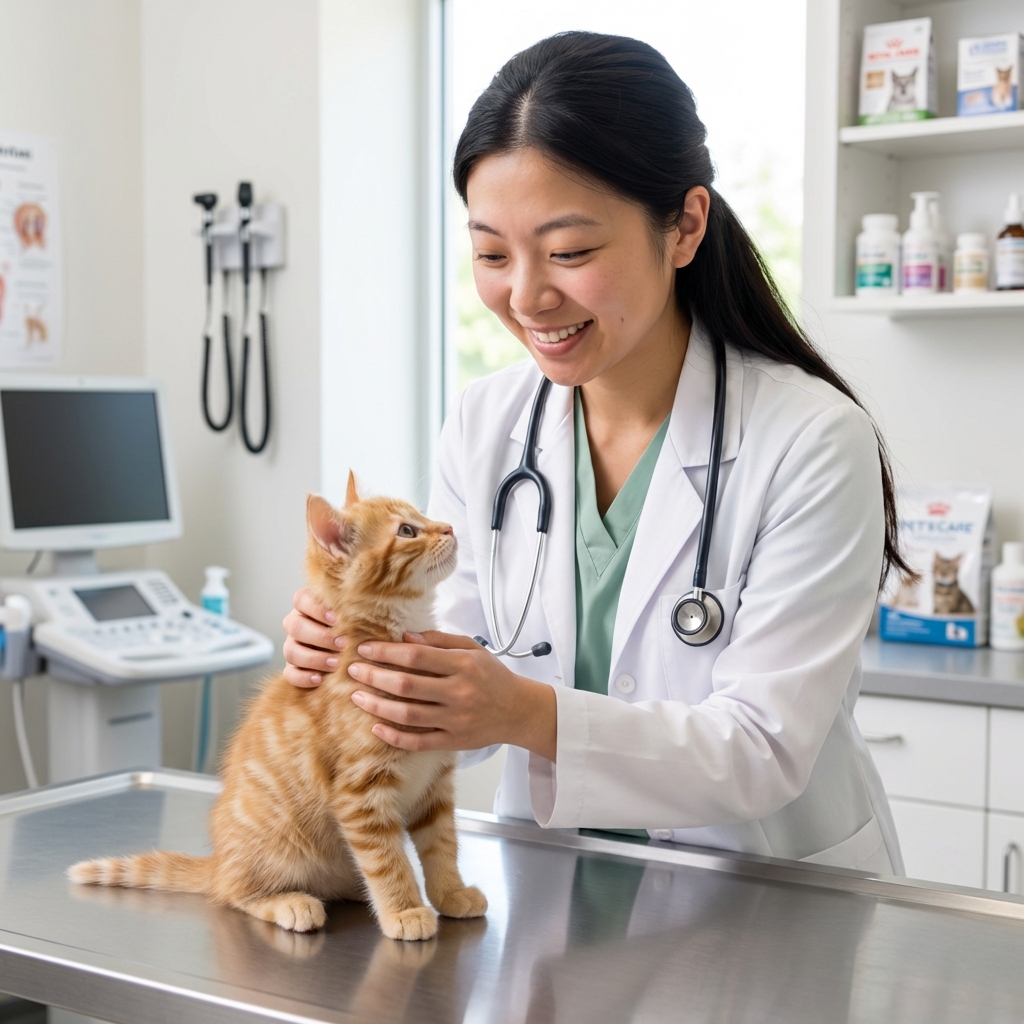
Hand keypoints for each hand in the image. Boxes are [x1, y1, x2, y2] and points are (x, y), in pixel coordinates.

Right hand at [282, 588, 344, 687]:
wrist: (349, 648)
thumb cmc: (352, 625)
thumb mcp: (350, 614)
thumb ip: (349, 610)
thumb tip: (362, 611)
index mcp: (305, 605)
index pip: (301, 600)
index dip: (317, 609)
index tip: (337, 619)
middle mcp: (295, 624)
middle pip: (295, 627)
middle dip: (321, 636)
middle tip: (343, 644)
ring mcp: (291, 646)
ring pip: (291, 651)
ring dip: (314, 658)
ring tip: (336, 663)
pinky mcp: (292, 667)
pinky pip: (289, 674)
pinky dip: (303, 677)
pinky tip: (319, 679)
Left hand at [347, 631, 556, 760]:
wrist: (518, 710)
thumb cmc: (492, 676)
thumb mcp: (472, 649)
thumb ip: (439, 640)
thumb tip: (404, 636)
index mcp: (463, 665)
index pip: (416, 656)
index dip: (386, 652)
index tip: (365, 649)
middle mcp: (458, 692)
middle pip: (406, 684)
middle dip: (374, 676)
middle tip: (353, 670)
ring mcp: (455, 719)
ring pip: (407, 714)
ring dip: (377, 706)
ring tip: (357, 696)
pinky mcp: (453, 741)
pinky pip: (417, 741)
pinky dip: (394, 736)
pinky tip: (376, 727)